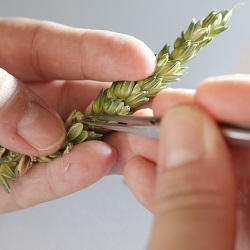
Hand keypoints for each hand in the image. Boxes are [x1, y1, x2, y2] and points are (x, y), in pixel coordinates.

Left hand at [0, 18, 155, 211]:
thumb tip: (44, 131)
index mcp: (9, 59)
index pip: (65, 50)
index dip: (106, 53)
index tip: (142, 61)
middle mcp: (23, 101)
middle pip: (81, 99)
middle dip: (119, 105)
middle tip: (151, 111)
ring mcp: (19, 144)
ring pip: (72, 143)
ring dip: (105, 143)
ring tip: (134, 142)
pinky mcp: (7, 182)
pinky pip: (42, 180)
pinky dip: (69, 174)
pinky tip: (97, 165)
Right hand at [125, 74, 249, 248]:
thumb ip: (190, 205)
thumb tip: (185, 130)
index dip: (249, 111)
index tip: (209, 95)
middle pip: (248, 160)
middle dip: (202, 129)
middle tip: (166, 111)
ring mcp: (237, 238)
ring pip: (220, 183)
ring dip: (176, 155)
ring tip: (140, 138)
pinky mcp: (212, 241)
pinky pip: (202, 211)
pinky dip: (169, 189)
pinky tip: (141, 172)